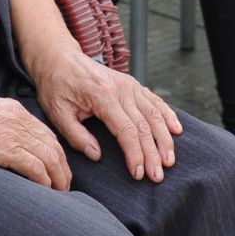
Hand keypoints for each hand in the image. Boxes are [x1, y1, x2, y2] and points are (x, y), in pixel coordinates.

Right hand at [0, 86, 74, 189]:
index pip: (48, 135)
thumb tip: (6, 143)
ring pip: (50, 158)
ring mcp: (15, 134)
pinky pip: (35, 166)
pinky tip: (46, 190)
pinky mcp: (6, 149)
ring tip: (60, 193)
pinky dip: (44, 180)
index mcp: (17, 112)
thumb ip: (2, 124)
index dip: (57, 155)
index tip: (59, 170)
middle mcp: (21, 121)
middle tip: (65, 186)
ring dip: (58, 178)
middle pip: (54, 147)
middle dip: (63, 169)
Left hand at [30, 47, 181, 182]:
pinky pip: (155, 101)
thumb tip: (97, 155)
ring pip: (154, 114)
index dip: (135, 154)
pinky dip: (168, 115)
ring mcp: (130, 85)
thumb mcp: (58, 113)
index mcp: (102, 96)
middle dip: (153, 154)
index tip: (138, 174)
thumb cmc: (57, 87)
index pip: (126, 130)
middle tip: (158, 176)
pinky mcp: (132, 84)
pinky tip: (176, 130)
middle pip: (144, 126)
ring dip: (164, 139)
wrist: (60, 58)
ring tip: (169, 160)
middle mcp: (121, 89)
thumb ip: (76, 136)